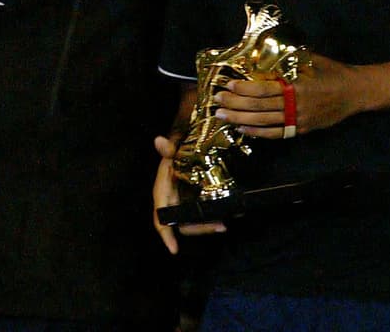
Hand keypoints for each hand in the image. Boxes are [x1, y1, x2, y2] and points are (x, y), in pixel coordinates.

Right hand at [151, 135, 225, 254]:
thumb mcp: (172, 150)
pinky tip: (231, 213)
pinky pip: (203, 214)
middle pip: (183, 223)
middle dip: (201, 228)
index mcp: (162, 192)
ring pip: (194, 221)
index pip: (160, 217)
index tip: (174, 250)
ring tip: (227, 221)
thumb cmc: (174, 152)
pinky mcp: (194, 202)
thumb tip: (158, 140)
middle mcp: (172, 202)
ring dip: (210, 224)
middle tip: (221, 226)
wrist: (182, 149)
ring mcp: (184, 203)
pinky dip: (215, 215)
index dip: (166, 234)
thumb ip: (168, 148)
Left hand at [212, 53, 368, 138]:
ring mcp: (299, 119)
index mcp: (297, 85)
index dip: (245, 87)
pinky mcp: (303, 130)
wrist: (356, 92)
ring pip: (264, 122)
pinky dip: (258, 133)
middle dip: (236, 103)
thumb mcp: (311, 59)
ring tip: (222, 115)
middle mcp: (296, 105)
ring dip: (240, 118)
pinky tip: (242, 128)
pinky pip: (277, 134)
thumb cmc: (332, 71)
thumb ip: (288, 58)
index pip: (265, 88)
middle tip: (216, 101)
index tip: (228, 84)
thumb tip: (264, 50)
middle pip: (260, 106)